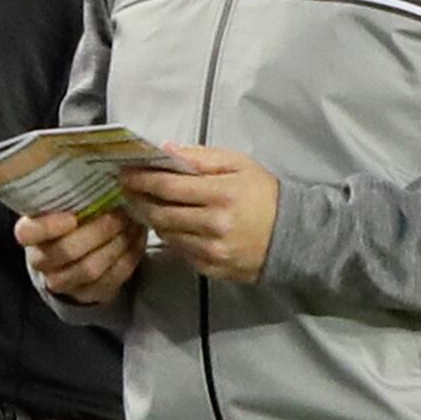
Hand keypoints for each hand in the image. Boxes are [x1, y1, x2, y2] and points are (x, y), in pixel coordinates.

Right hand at [19, 203, 144, 302]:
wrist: (77, 256)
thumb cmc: (71, 219)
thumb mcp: (65, 204)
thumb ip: (72, 195)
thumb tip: (101, 172)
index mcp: (29, 234)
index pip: (28, 233)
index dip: (49, 226)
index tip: (72, 216)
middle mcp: (41, 261)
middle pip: (67, 251)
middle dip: (98, 232)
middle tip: (119, 214)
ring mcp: (63, 282)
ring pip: (90, 269)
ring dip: (116, 245)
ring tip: (132, 225)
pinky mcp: (87, 294)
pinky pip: (110, 280)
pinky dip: (128, 258)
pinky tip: (137, 240)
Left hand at [121, 143, 283, 283]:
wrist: (294, 236)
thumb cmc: (265, 195)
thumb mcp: (239, 165)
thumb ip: (202, 157)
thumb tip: (166, 151)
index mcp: (222, 193)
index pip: (168, 186)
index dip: (142, 178)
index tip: (126, 172)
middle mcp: (214, 224)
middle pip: (160, 212)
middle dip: (138, 198)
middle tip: (127, 188)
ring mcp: (212, 250)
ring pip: (165, 233)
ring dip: (151, 218)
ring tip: (145, 204)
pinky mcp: (211, 268)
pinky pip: (178, 251)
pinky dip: (170, 236)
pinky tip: (170, 224)